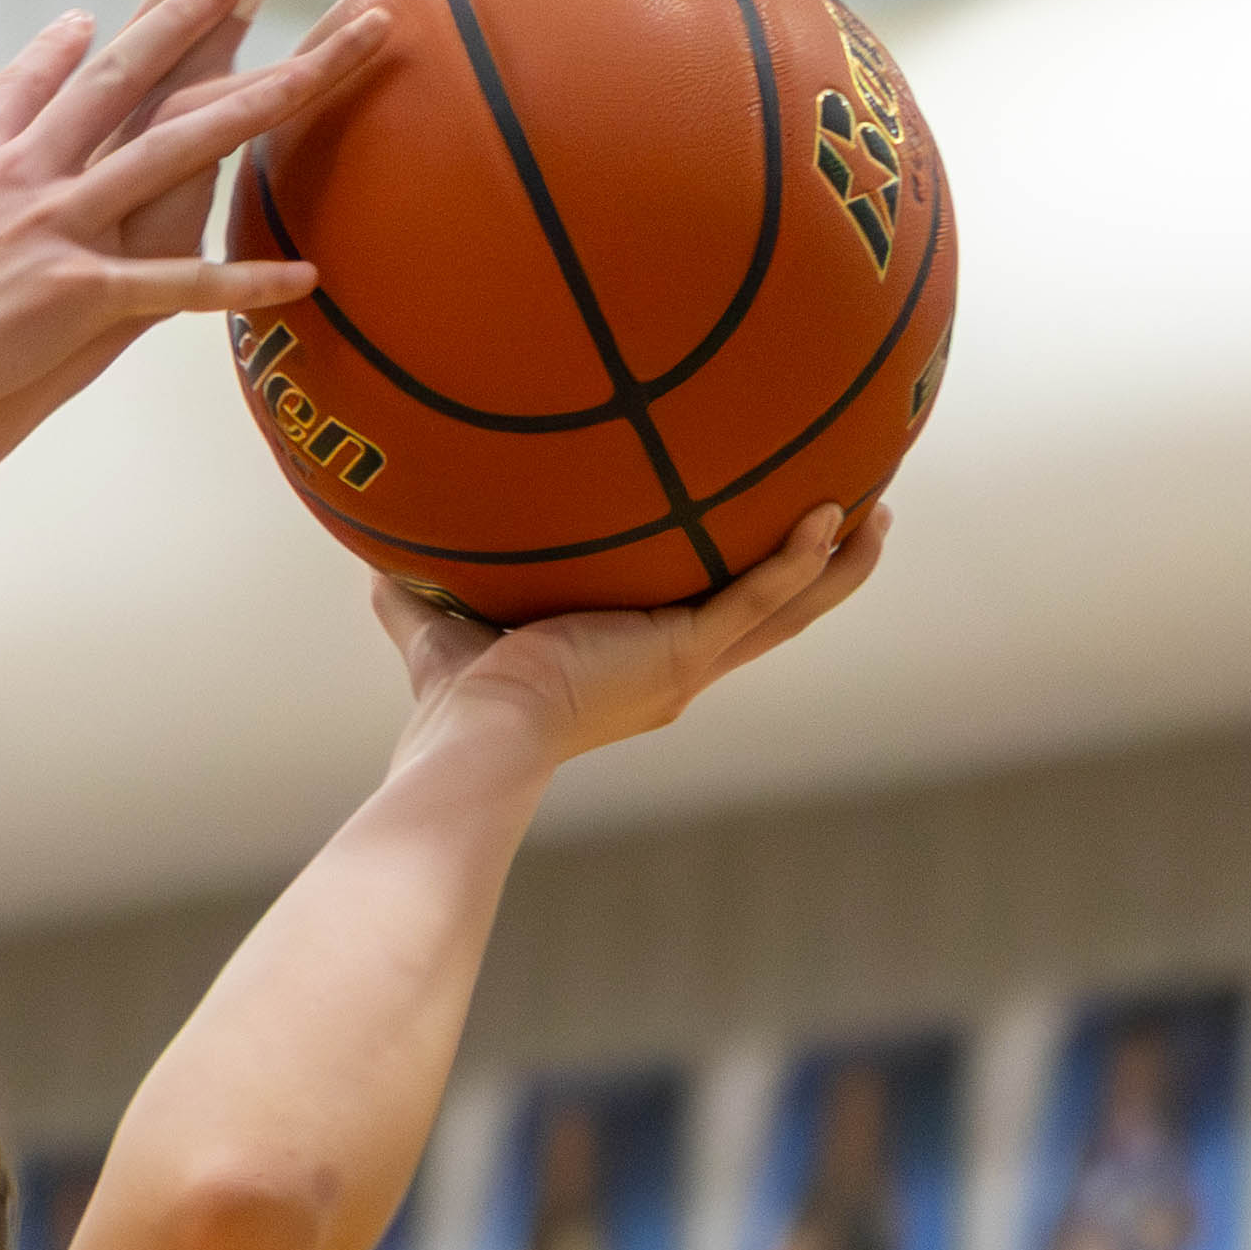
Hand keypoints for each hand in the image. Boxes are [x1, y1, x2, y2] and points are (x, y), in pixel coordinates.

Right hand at [0, 0, 390, 460]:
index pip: (27, 89)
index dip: (63, 52)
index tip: (92, 19)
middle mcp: (25, 177)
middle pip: (123, 81)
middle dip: (185, 23)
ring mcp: (60, 229)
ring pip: (179, 149)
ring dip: (258, 105)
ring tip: (317, 66)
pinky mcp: (81, 293)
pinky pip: (181, 286)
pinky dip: (244, 286)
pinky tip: (306, 279)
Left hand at [376, 501, 893, 769]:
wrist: (473, 740)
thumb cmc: (453, 705)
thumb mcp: (441, 628)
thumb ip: (416, 594)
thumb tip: (372, 553)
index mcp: (638, 669)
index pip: (710, 620)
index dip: (751, 583)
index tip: (774, 538)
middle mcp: (674, 673)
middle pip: (776, 618)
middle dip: (823, 571)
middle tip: (866, 515)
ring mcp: (685, 665)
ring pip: (789, 612)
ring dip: (837, 565)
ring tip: (878, 509)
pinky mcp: (682, 655)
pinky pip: (758, 598)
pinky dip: (796, 560)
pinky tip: (828, 514)